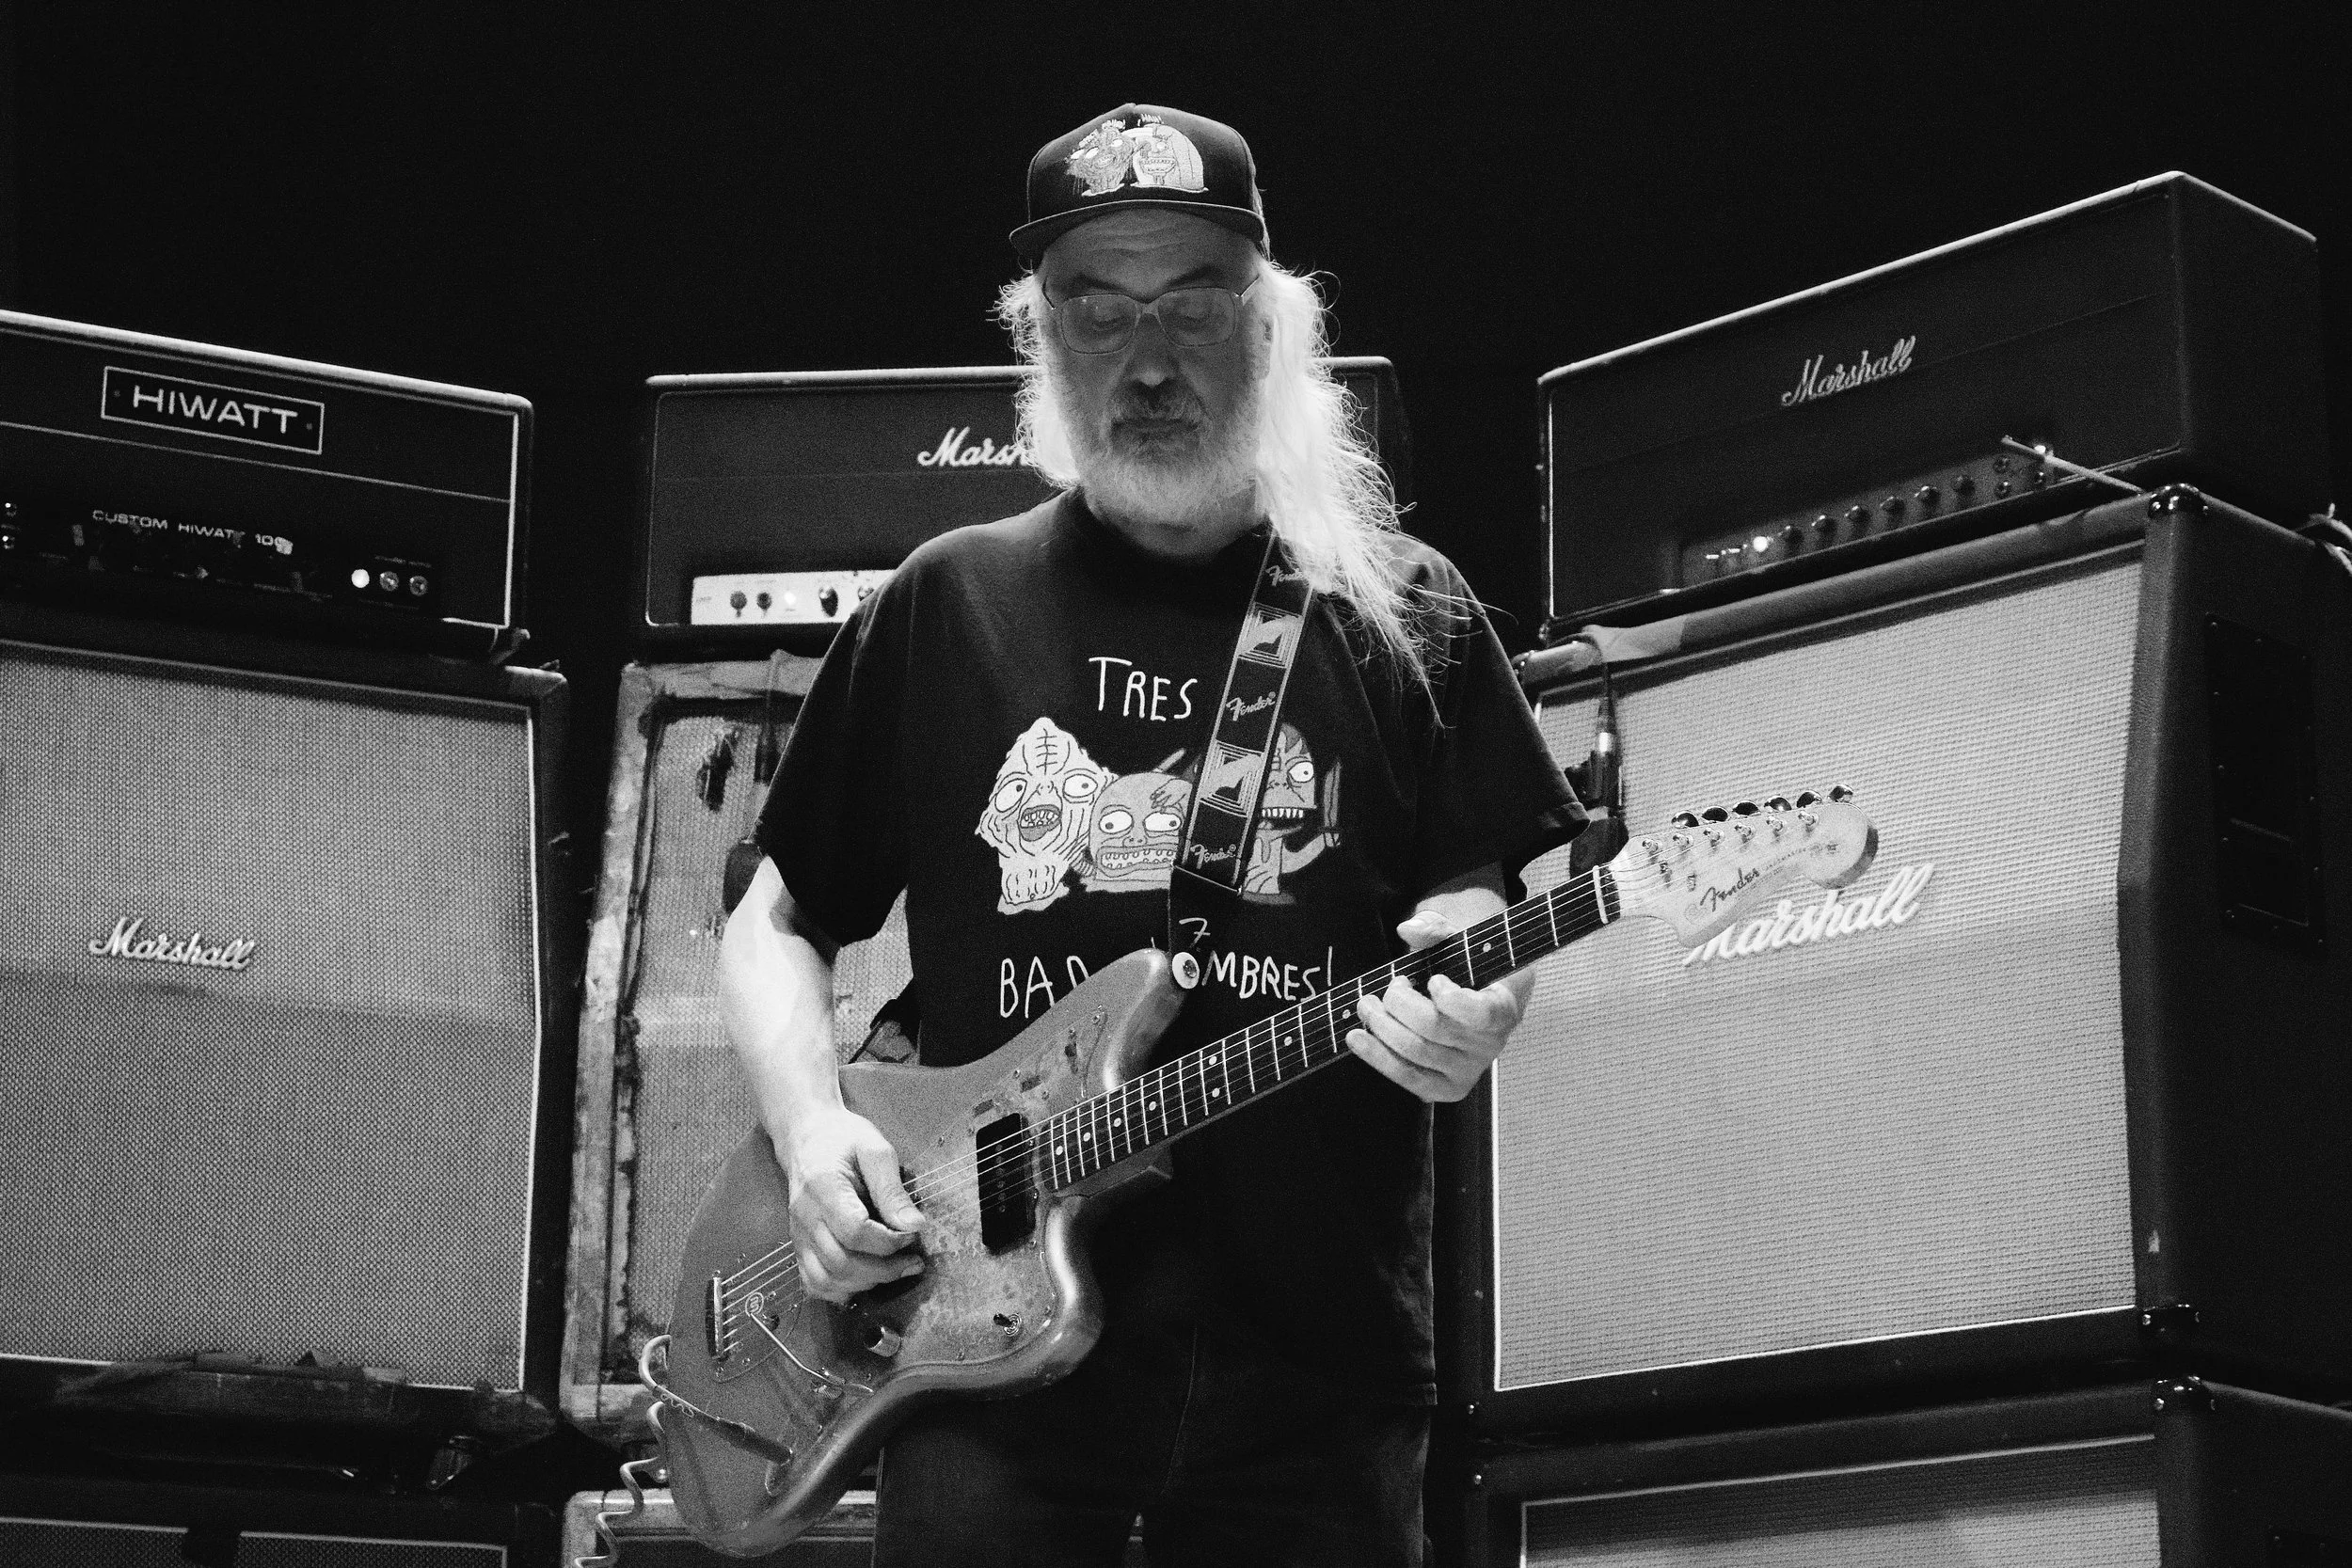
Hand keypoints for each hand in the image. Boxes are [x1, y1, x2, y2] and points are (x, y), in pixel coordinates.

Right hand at [775, 1106, 926, 1302]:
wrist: (806, 1138)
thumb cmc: (843, 1139)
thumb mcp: (874, 1149)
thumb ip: (892, 1189)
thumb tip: (914, 1226)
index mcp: (823, 1187)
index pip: (854, 1230)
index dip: (888, 1241)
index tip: (912, 1234)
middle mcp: (806, 1217)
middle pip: (840, 1262)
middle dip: (883, 1269)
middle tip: (912, 1261)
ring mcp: (799, 1235)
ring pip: (825, 1279)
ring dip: (864, 1283)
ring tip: (893, 1271)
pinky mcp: (799, 1246)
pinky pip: (813, 1282)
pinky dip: (839, 1290)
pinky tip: (864, 1280)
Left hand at [1347, 909, 1528, 1102]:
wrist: (1473, 998)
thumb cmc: (1466, 967)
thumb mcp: (1458, 941)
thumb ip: (1435, 929)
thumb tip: (1409, 929)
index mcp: (1504, 1007)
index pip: (1482, 1013)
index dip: (1452, 999)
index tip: (1434, 979)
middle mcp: (1491, 1044)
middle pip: (1434, 1028)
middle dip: (1399, 1003)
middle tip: (1389, 986)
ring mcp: (1470, 1070)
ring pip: (1416, 1052)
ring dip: (1381, 1026)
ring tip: (1366, 1005)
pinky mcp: (1446, 1088)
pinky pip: (1409, 1077)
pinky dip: (1377, 1057)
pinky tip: (1358, 1038)